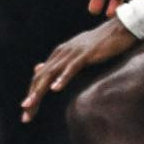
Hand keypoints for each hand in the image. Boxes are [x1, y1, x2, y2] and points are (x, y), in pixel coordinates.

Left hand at [20, 19, 136, 122]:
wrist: (119, 28)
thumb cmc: (99, 43)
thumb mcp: (74, 54)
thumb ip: (57, 63)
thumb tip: (38, 68)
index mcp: (58, 55)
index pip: (40, 77)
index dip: (32, 94)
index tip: (27, 112)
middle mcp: (61, 53)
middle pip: (41, 78)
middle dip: (32, 97)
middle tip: (25, 115)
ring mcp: (72, 53)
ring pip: (51, 74)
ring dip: (39, 91)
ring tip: (30, 105)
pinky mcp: (85, 54)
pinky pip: (71, 68)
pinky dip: (62, 78)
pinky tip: (55, 89)